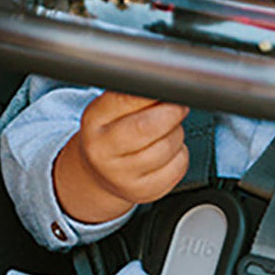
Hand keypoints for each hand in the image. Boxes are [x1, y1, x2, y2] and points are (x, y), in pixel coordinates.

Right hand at [53, 91, 188, 223]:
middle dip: (172, 111)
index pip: (128, 99)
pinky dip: (181, 153)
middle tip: (177, 106)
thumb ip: (133, 94)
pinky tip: (168, 151)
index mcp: (94, 120)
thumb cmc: (110, 133)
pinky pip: (179, 165)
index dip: (154, 91)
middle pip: (149, 126)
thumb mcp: (109, 108)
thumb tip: (165, 83)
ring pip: (168, 145)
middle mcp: (103, 150)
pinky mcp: (145, 191)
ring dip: (177, 132)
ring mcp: (123, 175)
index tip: (166, 88)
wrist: (100, 173)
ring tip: (166, 130)